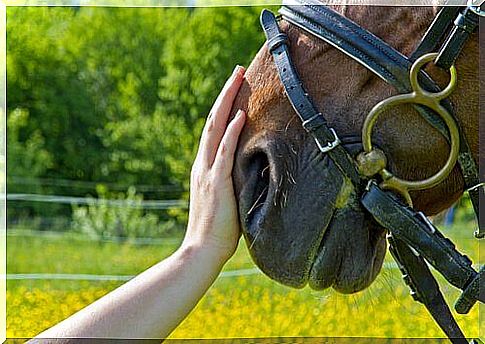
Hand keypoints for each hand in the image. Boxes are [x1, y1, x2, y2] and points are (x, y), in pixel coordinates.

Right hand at [183, 65, 245, 264]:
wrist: (202, 250)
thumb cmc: (216, 229)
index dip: (224, 107)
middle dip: (226, 94)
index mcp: (204, 167)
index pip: (214, 130)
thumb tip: (248, 169)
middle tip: (238, 71)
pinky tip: (240, 114)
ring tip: (239, 79)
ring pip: (216, 129)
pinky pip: (225, 152)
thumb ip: (230, 181)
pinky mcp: (216, 183)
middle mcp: (203, 164)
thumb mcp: (224, 198)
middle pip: (213, 121)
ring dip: (228, 102)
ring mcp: (207, 171)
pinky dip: (232, 132)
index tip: (235, 90)